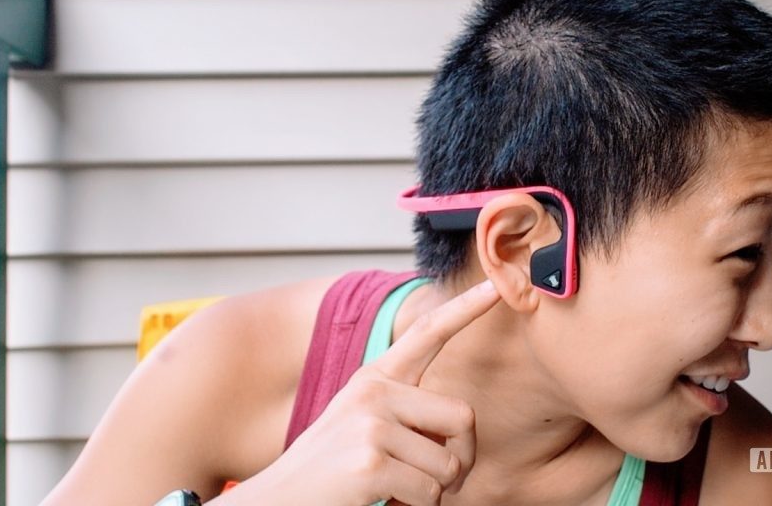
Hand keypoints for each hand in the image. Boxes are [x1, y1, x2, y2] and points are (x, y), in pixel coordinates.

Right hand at [244, 279, 498, 505]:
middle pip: (464, 417)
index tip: (495, 287)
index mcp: (375, 378)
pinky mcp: (372, 463)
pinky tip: (383, 501)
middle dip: (462, 458)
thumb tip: (463, 428)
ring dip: (434, 492)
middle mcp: (375, 392)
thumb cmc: (329, 470)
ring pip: (450, 466)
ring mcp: (372, 425)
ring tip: (395, 490)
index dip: (464, 309)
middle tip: (438, 480)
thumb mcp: (363, 424)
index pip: (427, 333)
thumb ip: (407, 412)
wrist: (276, 500)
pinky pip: (430, 494)